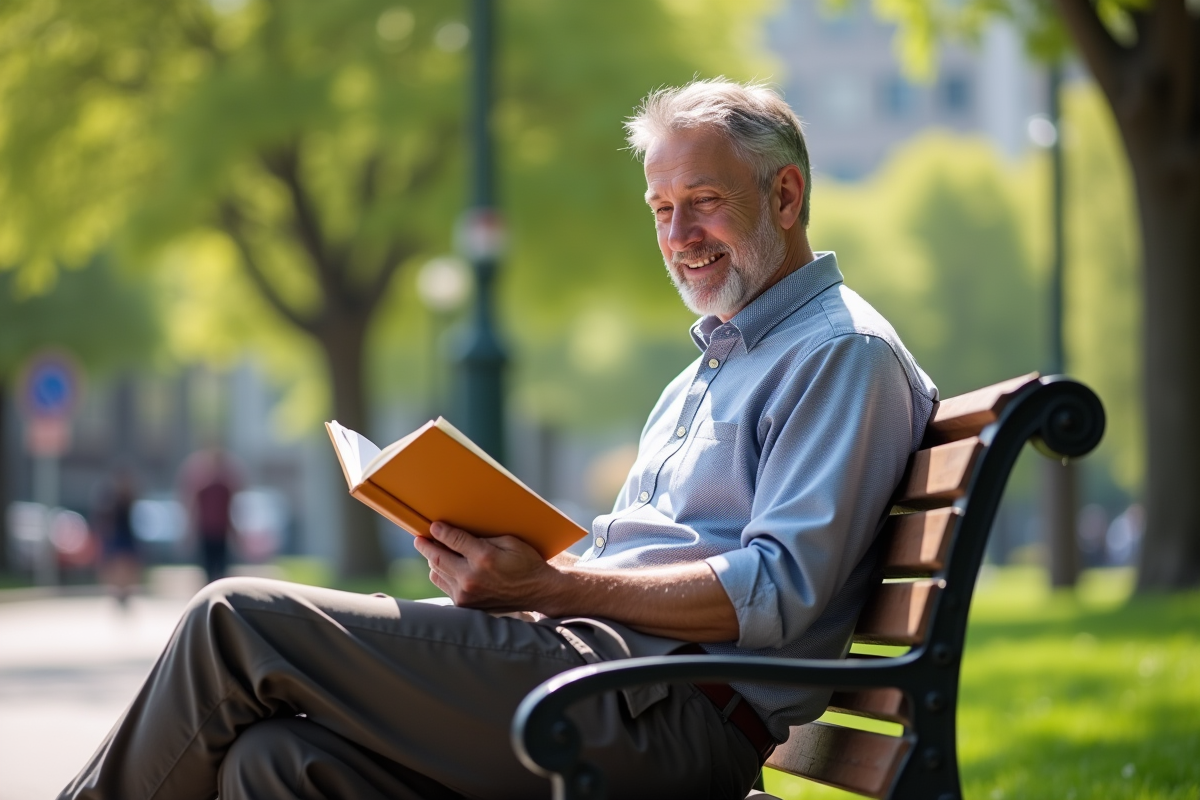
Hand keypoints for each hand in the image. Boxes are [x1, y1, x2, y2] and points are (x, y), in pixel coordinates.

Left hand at [413, 522, 563, 612]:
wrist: (538, 591)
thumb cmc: (525, 562)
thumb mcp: (509, 541)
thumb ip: (481, 538)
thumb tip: (457, 533)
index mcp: (484, 558)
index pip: (452, 540)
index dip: (439, 531)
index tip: (432, 526)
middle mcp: (471, 578)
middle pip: (437, 558)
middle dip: (426, 546)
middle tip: (419, 539)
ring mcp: (466, 594)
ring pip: (437, 573)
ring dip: (433, 560)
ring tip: (433, 551)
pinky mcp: (466, 605)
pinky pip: (444, 586)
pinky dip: (442, 575)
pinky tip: (446, 567)